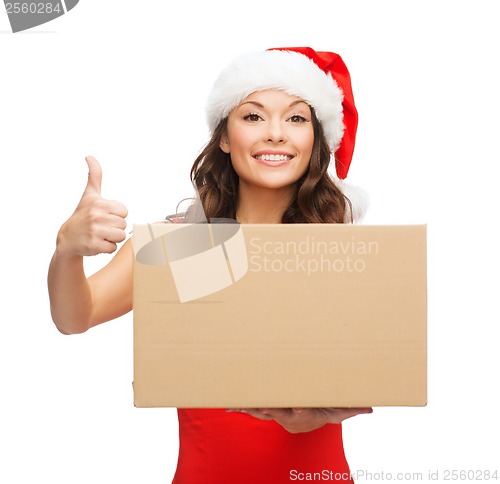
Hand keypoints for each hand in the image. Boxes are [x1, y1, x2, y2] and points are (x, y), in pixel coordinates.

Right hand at [57, 156, 127, 256]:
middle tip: (101, 227)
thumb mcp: (89, 194)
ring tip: (100, 235)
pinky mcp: (93, 246)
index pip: (124, 211)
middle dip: (114, 227)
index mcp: (99, 203)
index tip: (104, 215)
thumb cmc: (82, 214)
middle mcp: (96, 216)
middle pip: (123, 225)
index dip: (116, 215)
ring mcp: (94, 232)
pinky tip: (96, 243)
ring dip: (112, 238)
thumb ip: (94, 175)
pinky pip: (113, 248)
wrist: (67, 238)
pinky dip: (107, 248)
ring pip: (120, 236)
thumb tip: (89, 156)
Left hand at [229, 407, 372, 433]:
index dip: (301, 410)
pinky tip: (227, 406)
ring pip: (260, 411)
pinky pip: (251, 408)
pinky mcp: (266, 409)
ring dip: (248, 409)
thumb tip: (370, 408)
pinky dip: (240, 407)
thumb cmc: (321, 409)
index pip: (303, 411)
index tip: (299, 408)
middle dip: (269, 409)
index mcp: (303, 412)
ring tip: (235, 406)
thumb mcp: (338, 411)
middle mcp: (287, 414)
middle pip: (278, 412)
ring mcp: (275, 412)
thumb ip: (352, 408)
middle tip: (262, 406)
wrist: (304, 419)